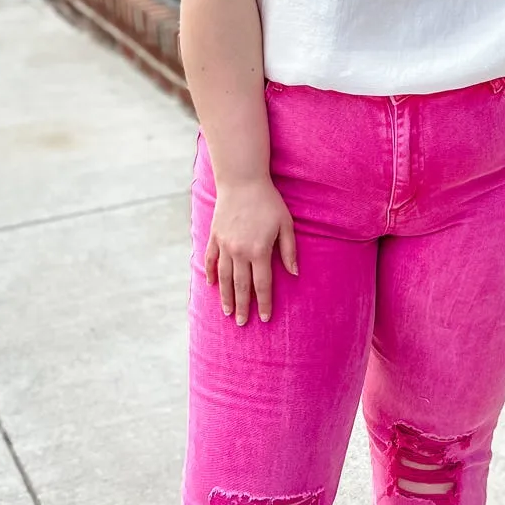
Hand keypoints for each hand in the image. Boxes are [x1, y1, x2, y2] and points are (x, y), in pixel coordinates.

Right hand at [205, 177, 298, 323]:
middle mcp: (240, 252)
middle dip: (243, 307)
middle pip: (242, 286)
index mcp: (259, 251)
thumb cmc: (269, 202)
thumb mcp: (285, 224)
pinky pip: (210, 260)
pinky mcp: (215, 237)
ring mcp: (224, 245)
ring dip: (226, 297)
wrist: (242, 181)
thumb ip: (288, 250)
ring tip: (228, 312)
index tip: (265, 318)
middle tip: (243, 324)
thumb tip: (294, 273)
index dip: (264, 303)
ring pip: (224, 278)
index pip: (262, 284)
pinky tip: (211, 286)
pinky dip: (210, 274)